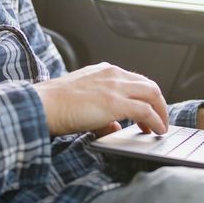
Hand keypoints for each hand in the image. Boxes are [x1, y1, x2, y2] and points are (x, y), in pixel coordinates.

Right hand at [33, 62, 168, 135]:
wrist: (43, 104)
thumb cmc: (55, 105)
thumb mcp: (83, 100)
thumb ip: (101, 112)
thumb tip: (114, 128)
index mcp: (104, 71)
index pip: (134, 80)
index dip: (146, 97)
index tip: (149, 110)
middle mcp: (113, 74)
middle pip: (149, 86)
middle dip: (159, 104)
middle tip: (159, 120)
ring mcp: (115, 87)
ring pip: (152, 94)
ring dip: (160, 112)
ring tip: (160, 127)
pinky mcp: (116, 103)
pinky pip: (145, 111)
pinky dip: (156, 121)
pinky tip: (156, 131)